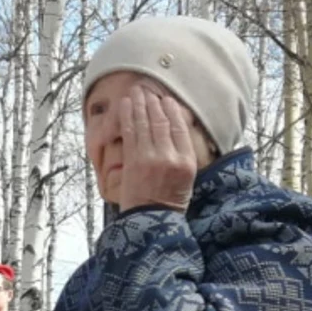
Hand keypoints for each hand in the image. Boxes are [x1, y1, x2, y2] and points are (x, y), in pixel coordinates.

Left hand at [115, 89, 198, 211]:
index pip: (180, 128)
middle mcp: (171, 157)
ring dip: (139, 104)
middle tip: (147, 88)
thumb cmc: (168, 200)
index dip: (172, 110)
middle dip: (153, 102)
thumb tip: (174, 129)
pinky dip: (127, 116)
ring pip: (146, 124)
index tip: (165, 99)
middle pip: (162, 121)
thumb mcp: (186, 179)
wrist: (150, 222)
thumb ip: (182, 154)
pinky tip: (124, 105)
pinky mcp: (134, 161)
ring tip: (136, 91)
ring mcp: (152, 158)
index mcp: (187, 161)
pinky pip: (130, 132)